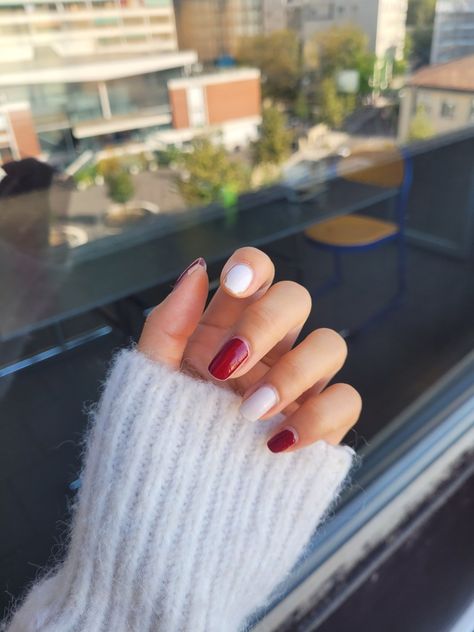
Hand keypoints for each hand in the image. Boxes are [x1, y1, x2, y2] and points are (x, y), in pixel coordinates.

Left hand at [138, 247, 360, 451]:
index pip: (257, 271)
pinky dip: (320, 416)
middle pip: (297, 298)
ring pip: (330, 344)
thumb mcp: (151, 378)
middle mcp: (270, 346)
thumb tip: (198, 268)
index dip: (254, 266)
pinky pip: (346, 400)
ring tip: (248, 412)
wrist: (176, 502)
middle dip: (266, 323)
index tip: (234, 286)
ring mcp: (299, 383)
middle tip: (226, 367)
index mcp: (229, 325)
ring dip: (293, 373)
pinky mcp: (321, 422)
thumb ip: (168, 323)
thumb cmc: (160, 434)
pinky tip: (278, 442)